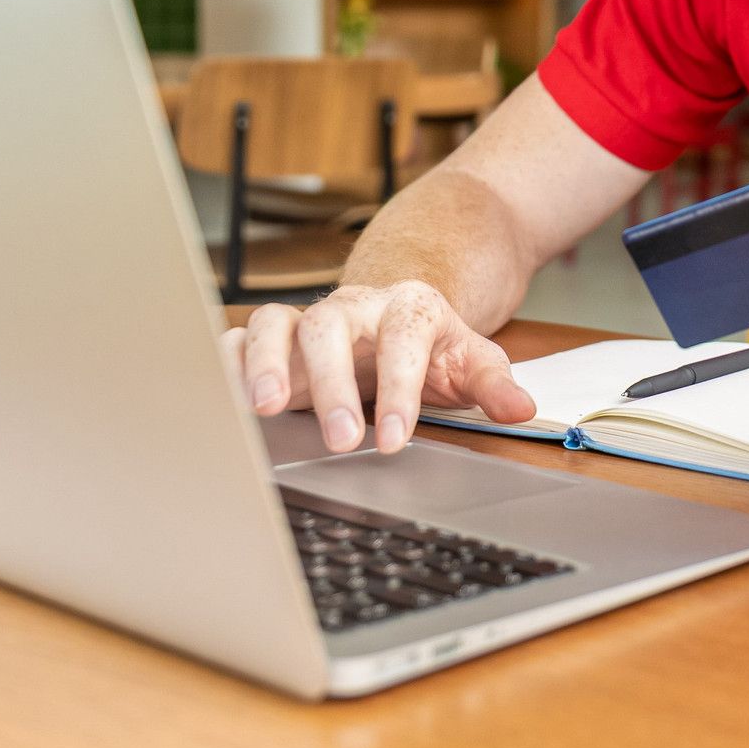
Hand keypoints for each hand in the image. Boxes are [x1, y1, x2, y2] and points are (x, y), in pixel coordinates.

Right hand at [220, 282, 534, 455]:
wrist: (398, 314)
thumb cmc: (432, 345)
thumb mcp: (470, 360)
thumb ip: (493, 383)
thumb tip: (522, 408)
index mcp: (408, 308)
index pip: (402, 340)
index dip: (399, 388)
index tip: (394, 438)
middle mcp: (351, 308)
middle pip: (331, 329)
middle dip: (332, 384)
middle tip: (338, 439)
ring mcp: (308, 319)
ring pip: (277, 323)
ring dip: (267, 363)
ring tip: (266, 409)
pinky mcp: (274, 337)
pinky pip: (241, 336)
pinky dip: (229, 361)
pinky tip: (227, 396)